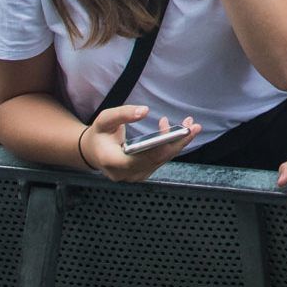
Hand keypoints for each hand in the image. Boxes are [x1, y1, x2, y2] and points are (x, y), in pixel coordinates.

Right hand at [81, 105, 200, 181]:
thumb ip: (123, 114)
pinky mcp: (143, 173)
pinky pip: (161, 160)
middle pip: (156, 159)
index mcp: (112, 161)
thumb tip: (145, 111)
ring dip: (178, 143)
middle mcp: (125, 173)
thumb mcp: (105, 120)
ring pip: (162, 160)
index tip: (170, 130)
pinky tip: (182, 132)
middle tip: (192, 126)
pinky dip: (172, 146)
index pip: (138, 158)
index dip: (157, 147)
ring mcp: (135, 176)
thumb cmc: (100, 135)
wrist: (94, 152)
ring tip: (191, 125)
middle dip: (176, 141)